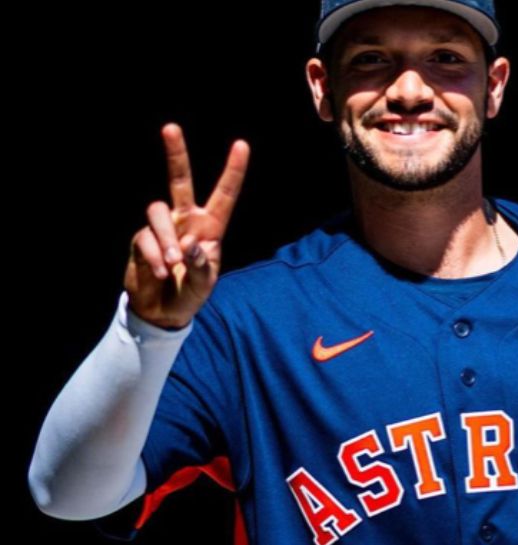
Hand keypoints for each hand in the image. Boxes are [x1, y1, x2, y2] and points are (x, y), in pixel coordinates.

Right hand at [124, 122, 248, 328]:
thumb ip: (202, 266)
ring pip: (158, 211)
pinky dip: (154, 255)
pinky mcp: (141, 239)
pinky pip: (145, 237)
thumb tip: (190, 244)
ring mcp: (162, 227)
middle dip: (176, 154)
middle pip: (180, 181)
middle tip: (170, 128)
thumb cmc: (190, 294)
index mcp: (210, 228)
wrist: (162, 311)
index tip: (241, 145)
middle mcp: (186, 220)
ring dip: (165, 237)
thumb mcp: (204, 285)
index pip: (224, 195)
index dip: (233, 171)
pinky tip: (160, 272)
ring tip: (171, 264)